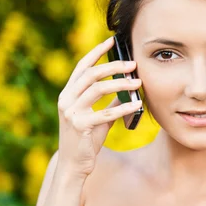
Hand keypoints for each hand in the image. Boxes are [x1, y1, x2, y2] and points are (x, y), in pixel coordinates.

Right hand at [56, 37, 141, 176]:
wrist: (73, 164)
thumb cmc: (86, 138)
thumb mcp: (97, 117)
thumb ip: (109, 102)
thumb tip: (129, 88)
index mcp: (69, 93)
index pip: (81, 66)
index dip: (96, 52)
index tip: (111, 40)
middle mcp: (67, 99)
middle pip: (91, 74)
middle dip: (114, 66)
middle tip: (133, 64)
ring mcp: (71, 112)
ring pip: (98, 89)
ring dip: (121, 84)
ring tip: (138, 83)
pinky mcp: (80, 126)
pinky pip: (105, 113)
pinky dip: (124, 108)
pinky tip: (137, 105)